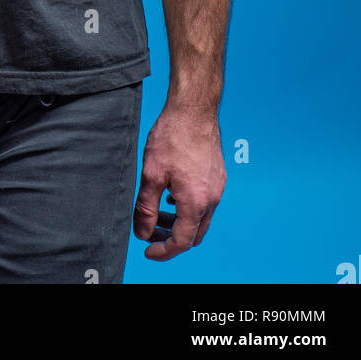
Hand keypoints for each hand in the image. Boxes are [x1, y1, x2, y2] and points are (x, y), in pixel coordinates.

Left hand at [132, 102, 225, 259]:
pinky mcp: (218, 175)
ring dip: (180, 222)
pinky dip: (189, 207)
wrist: (194, 108)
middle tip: (151, 233)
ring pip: (201, 218)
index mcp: (195, 202)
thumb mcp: (151, 173)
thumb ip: (146, 207)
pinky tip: (172, 194)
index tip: (148, 250)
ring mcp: (217, 187)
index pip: (181, 242)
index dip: (163, 251)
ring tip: (159, 214)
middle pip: (194, 234)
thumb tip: (142, 232)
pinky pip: (206, 202)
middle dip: (172, 239)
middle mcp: (211, 198)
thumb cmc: (172, 136)